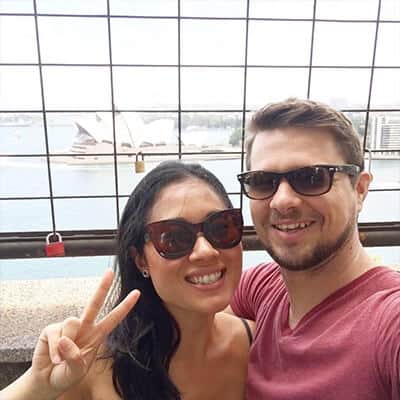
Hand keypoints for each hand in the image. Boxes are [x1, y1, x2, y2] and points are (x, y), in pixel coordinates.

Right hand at [29, 269, 139, 396]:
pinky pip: (56, 333)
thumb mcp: (77, 372)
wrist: (47, 382)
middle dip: (103, 287)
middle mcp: (85, 327)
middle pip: (95, 304)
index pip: (114, 319)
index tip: (137, 293)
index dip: (125, 307)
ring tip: (62, 359)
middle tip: (110, 272)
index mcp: (97, 335)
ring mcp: (68, 327)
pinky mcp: (52, 329)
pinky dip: (54, 349)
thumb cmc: (66, 375)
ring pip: (72, 323)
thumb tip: (66, 340)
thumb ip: (75, 359)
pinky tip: (53, 358)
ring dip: (67, 345)